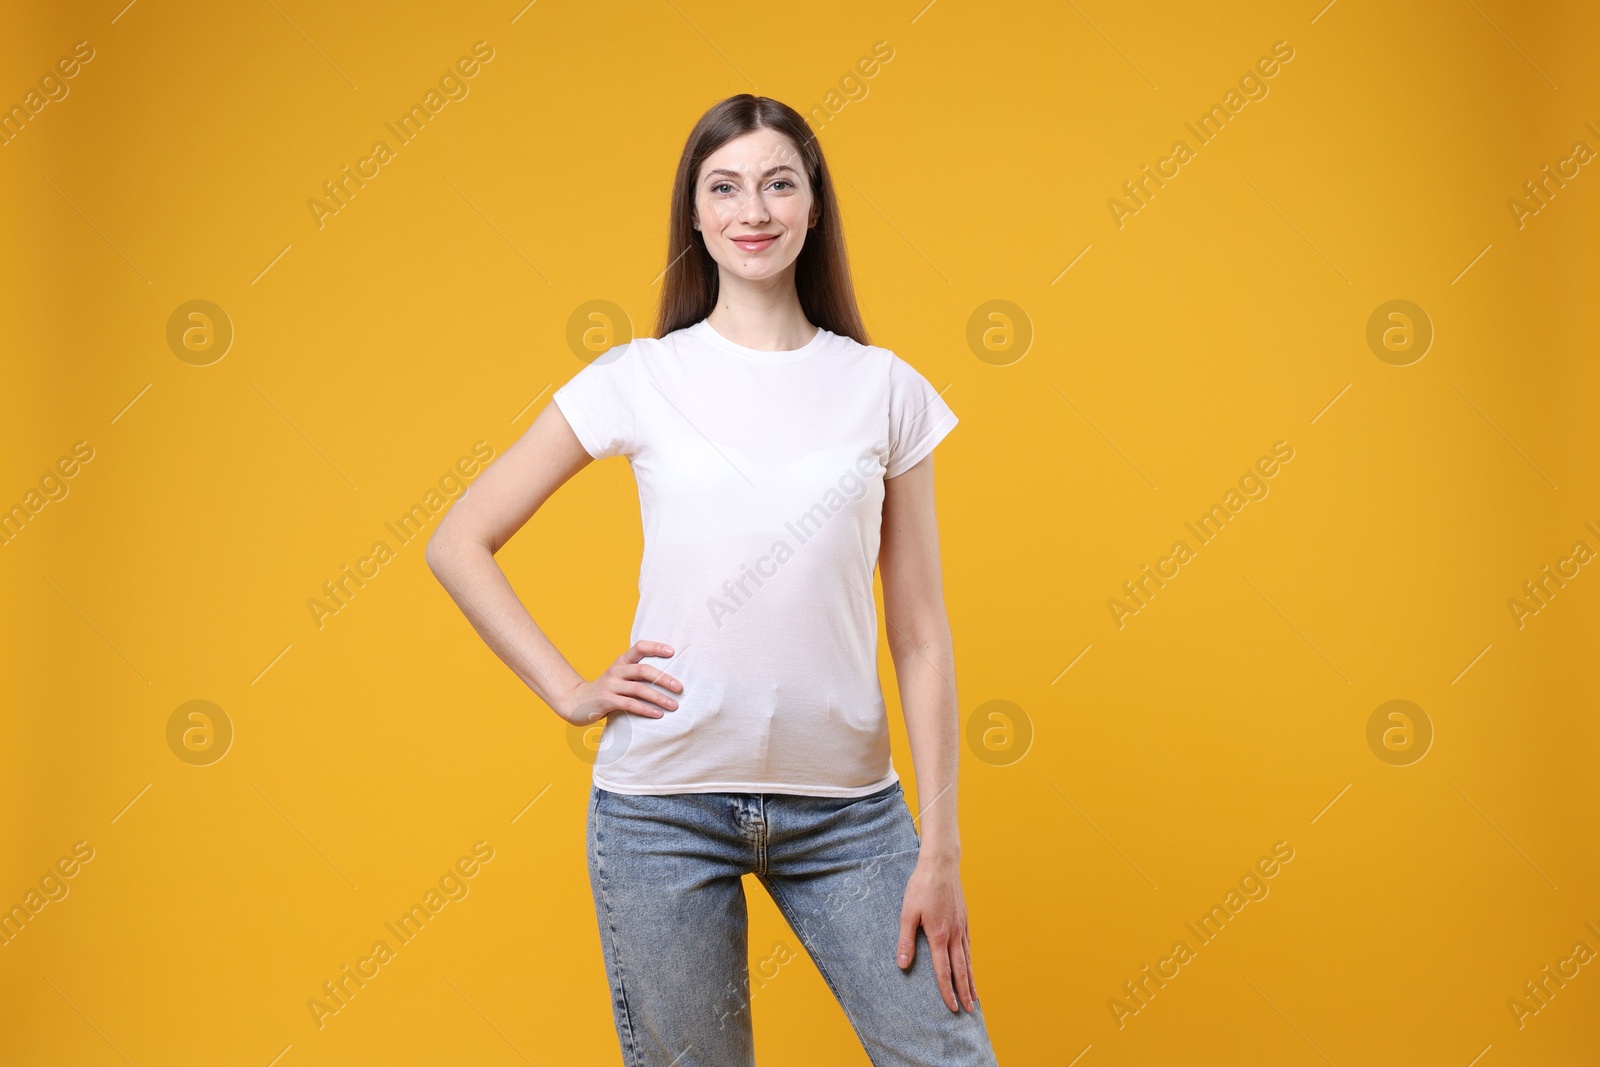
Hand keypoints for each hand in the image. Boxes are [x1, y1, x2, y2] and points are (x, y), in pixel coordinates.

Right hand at [553, 640, 682, 725]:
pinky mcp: (606, 700)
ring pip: (639, 689)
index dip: (656, 647)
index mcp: (621, 661)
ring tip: (674, 705)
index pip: (639, 647)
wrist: (575, 701)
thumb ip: (636, 675)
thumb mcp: (619, 677)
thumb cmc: (606, 690)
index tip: (672, 651)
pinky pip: (630, 704)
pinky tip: (658, 714)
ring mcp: (610, 685)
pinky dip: (646, 709)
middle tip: (680, 687)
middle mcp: (616, 670)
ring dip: (659, 697)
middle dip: (664, 679)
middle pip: (643, 670)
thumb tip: (668, 679)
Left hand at [896, 855, 977, 1012]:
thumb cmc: (921, 887)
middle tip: (969, 1011)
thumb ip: (906, 941)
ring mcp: (962, 927)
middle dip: (965, 992)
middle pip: (961, 970)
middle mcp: (954, 935)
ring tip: (975, 997)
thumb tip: (903, 965)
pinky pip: (969, 947)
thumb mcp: (907, 913)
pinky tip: (970, 967)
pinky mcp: (965, 920)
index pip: (944, 971)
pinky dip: (971, 962)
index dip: (947, 991)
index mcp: (939, 935)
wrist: (941, 865)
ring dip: (971, 980)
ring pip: (968, 960)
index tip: (952, 1007)